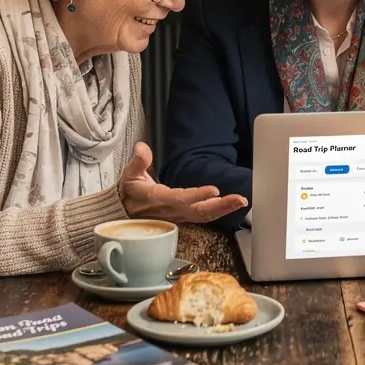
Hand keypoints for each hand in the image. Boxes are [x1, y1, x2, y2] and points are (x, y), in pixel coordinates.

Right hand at [117, 143, 248, 223]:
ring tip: (240, 202)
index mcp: (158, 199)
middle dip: (221, 206)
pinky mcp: (184, 216)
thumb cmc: (129, 191)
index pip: (180, 199)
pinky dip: (218, 212)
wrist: (124, 212)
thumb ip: (138, 161)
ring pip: (204, 216)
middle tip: (239, 199)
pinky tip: (231, 205)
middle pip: (199, 212)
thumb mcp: (129, 174)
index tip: (214, 190)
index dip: (197, 195)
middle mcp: (171, 210)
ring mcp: (179, 215)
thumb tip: (141, 148)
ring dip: (224, 210)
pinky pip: (203, 217)